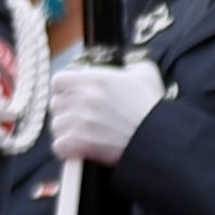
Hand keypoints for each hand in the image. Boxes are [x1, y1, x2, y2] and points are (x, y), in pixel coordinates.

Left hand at [49, 59, 165, 166]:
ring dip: (66, 130)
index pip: (59, 80)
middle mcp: (84, 98)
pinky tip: (78, 147)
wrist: (159, 137)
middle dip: (66, 110)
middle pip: (56, 103)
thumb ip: (130, 65)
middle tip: (80, 116)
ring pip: (56, 125)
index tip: (72, 95)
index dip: (64, 88)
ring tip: (81, 132)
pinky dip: (66, 148)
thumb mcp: (146, 75)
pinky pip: (59, 145)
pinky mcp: (80, 143)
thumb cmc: (153, 107)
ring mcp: (80, 121)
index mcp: (95, 80)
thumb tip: (124, 68)